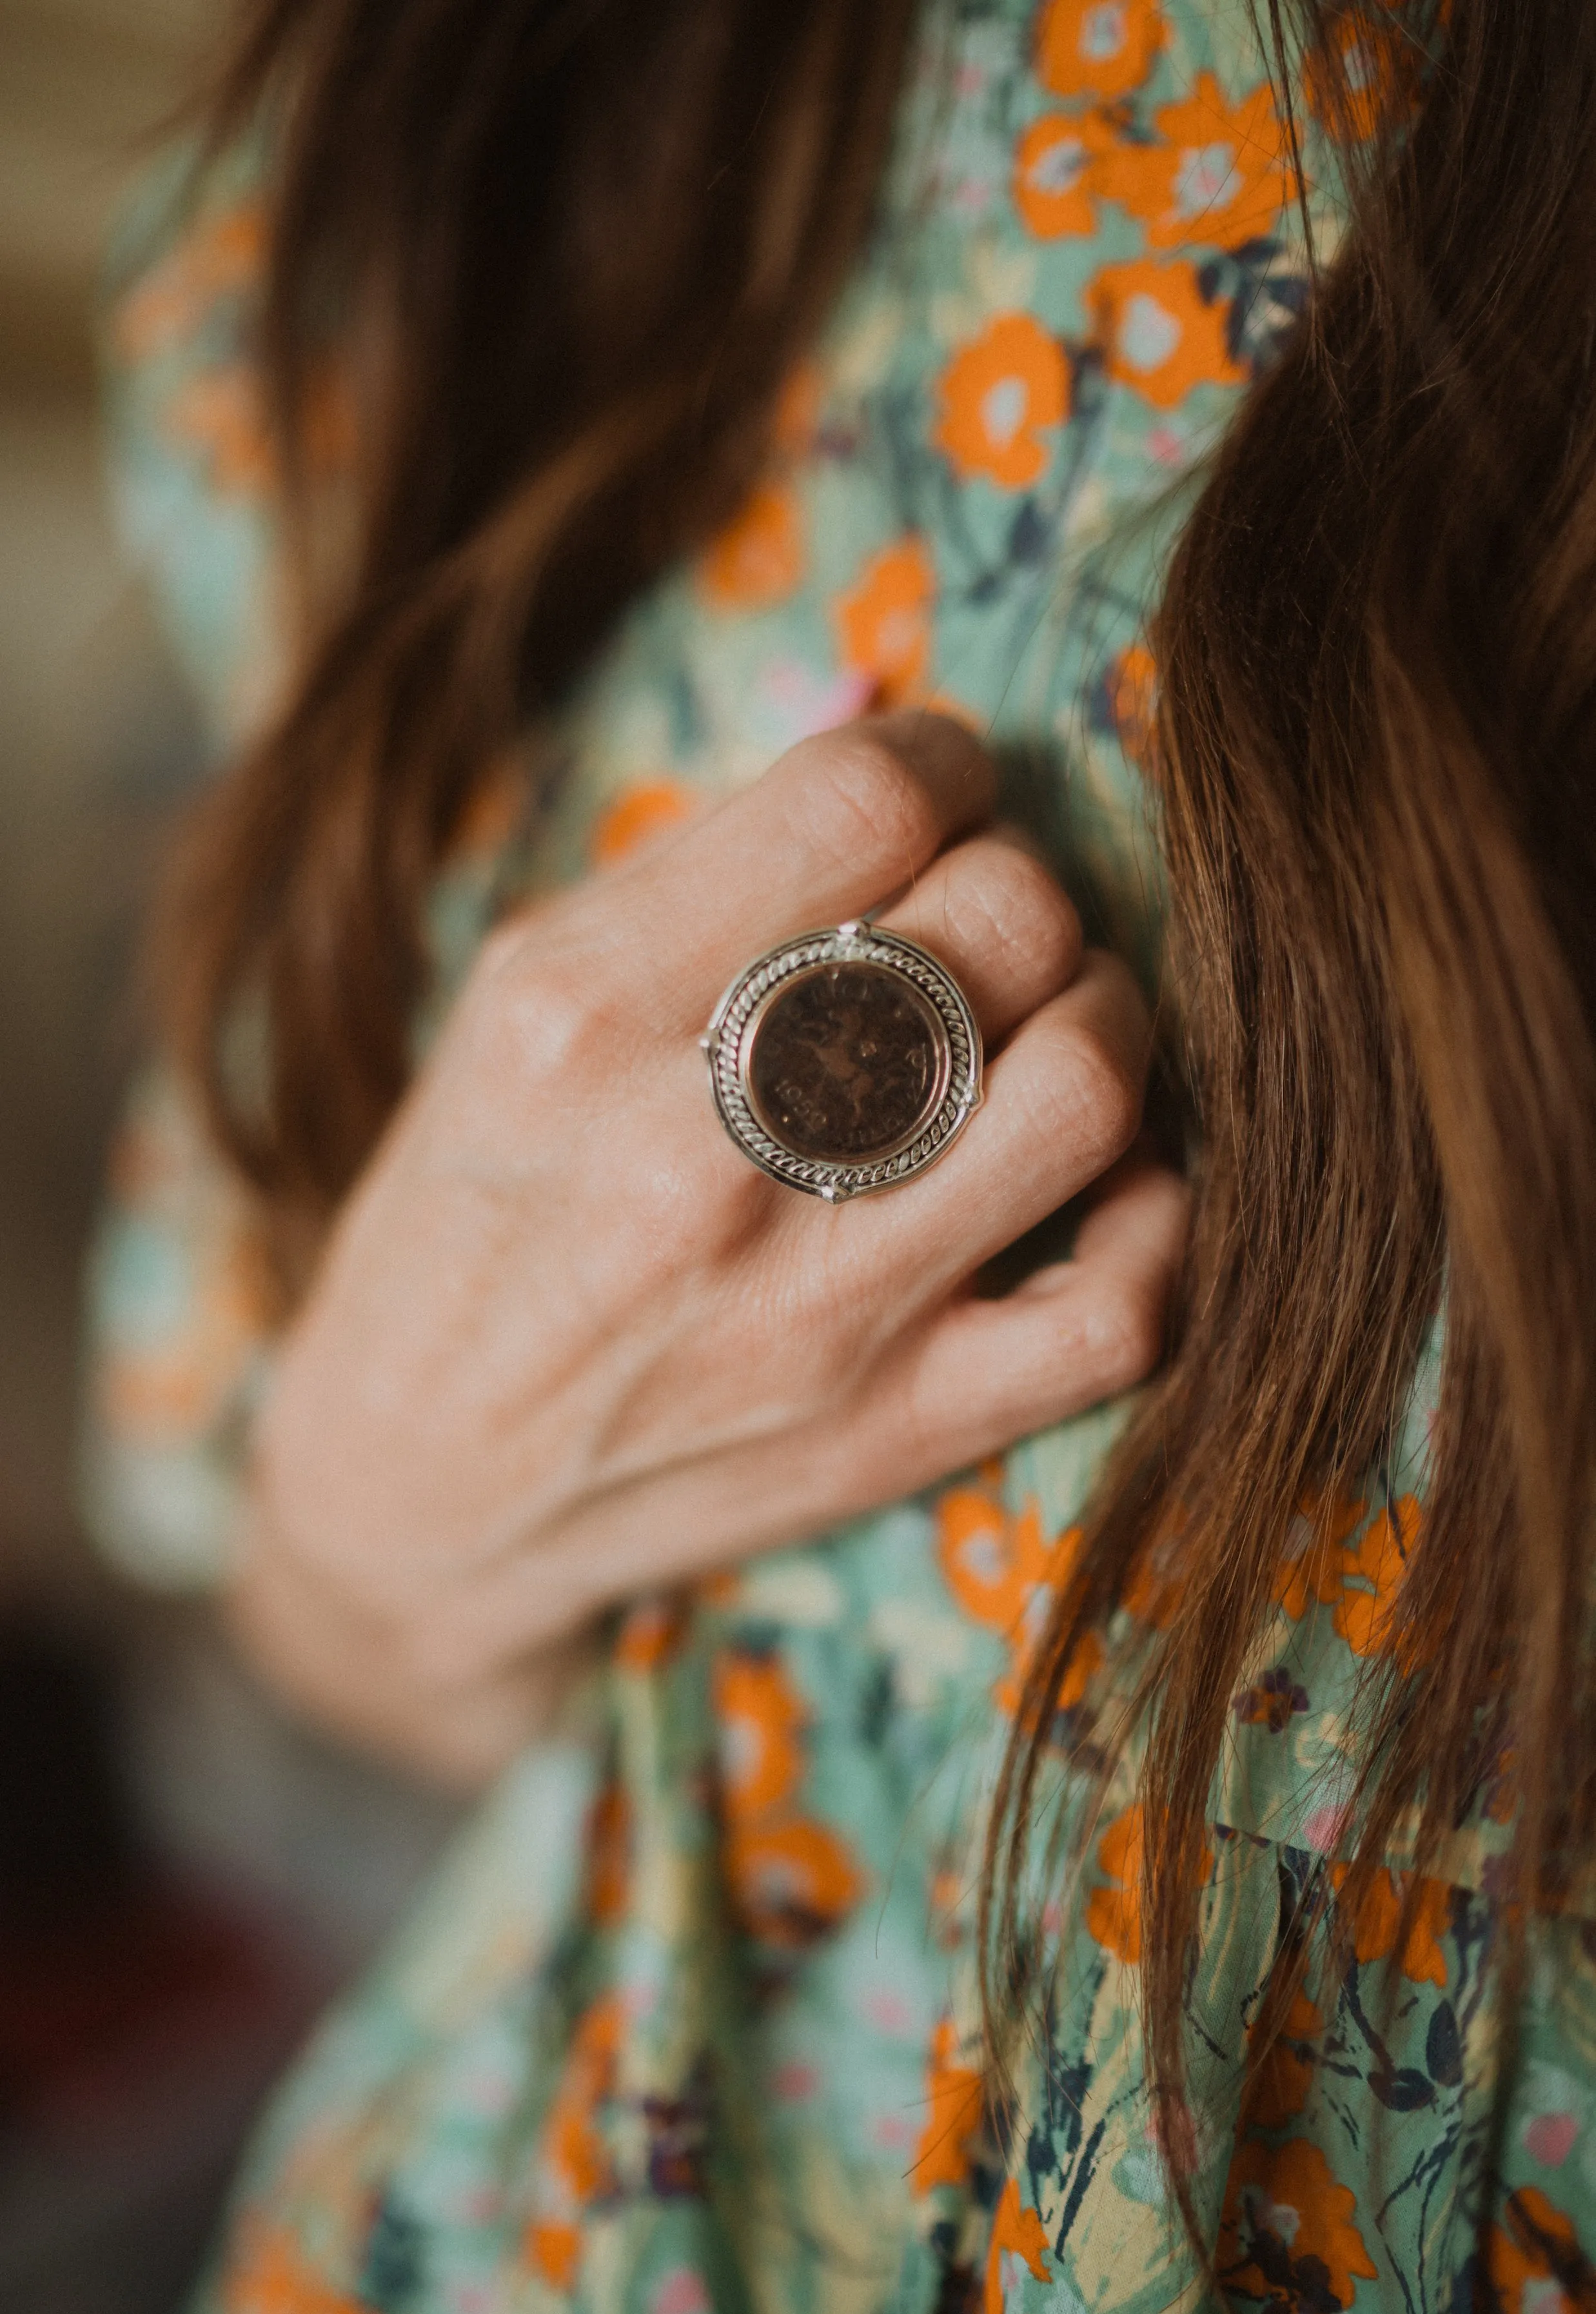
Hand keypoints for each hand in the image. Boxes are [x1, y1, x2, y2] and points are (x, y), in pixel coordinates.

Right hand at [231, 715, 1187, 1783]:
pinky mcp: (898, 1429)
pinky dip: (1152, 1220)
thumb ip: (694, 887)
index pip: (863, 801)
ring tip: (1046, 1025)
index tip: (936, 790)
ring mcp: (815, 1310)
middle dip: (1019, 884)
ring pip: (1089, 1088)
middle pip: (1003, 923)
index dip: (940, 759)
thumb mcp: (509, 1011)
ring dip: (1100, 1018)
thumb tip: (893, 758)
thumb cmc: (467, 1224)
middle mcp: (699, 1158)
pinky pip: (1123, 1306)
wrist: (421, 1500)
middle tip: (979, 920)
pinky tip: (1090, 1185)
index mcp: (580, 1016)